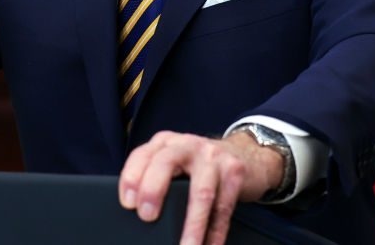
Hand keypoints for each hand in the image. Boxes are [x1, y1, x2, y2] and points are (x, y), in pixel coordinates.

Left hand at [118, 130, 283, 244]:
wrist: (247, 153)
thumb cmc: (200, 165)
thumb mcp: (176, 162)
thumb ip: (157, 177)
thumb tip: (138, 215)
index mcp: (166, 142)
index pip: (142, 155)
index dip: (131, 177)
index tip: (127, 203)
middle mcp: (187, 145)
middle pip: (166, 163)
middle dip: (153, 190)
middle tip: (147, 217)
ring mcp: (213, 157)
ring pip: (201, 192)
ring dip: (192, 225)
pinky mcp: (234, 171)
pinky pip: (223, 208)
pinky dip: (214, 233)